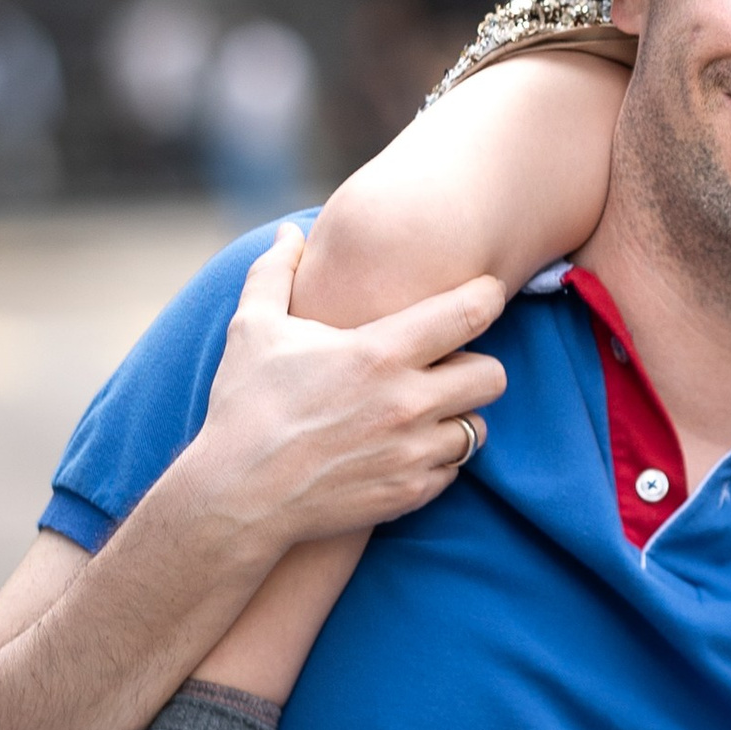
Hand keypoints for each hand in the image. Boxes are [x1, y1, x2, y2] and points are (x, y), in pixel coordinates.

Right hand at [194, 225, 509, 553]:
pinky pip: (452, 471)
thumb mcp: (252, 330)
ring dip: (458, 416)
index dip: (486, 297)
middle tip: (448, 364)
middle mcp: (407, 403)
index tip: (482, 294)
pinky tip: (405, 447)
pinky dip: (437, 458)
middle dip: (476, 365)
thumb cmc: (244, 408)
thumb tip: (291, 232)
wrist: (237, 496)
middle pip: (493, 375)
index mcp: (378, 353)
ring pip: (478, 428)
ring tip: (425, 409)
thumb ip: (275, 273)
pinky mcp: (408, 493)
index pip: (469, 313)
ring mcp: (412, 453)